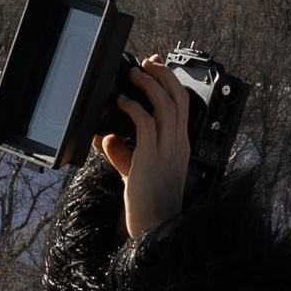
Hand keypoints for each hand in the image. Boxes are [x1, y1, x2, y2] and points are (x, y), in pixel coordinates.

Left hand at [95, 55, 189, 243]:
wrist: (155, 228)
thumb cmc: (149, 204)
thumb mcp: (136, 172)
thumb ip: (124, 153)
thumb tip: (107, 137)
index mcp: (180, 146)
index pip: (182, 105)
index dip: (172, 82)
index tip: (158, 66)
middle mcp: (177, 145)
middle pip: (178, 98)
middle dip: (164, 75)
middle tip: (148, 62)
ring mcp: (166, 151)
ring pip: (166, 106)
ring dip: (149, 85)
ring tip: (135, 74)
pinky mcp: (150, 158)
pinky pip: (146, 123)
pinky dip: (134, 107)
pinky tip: (122, 101)